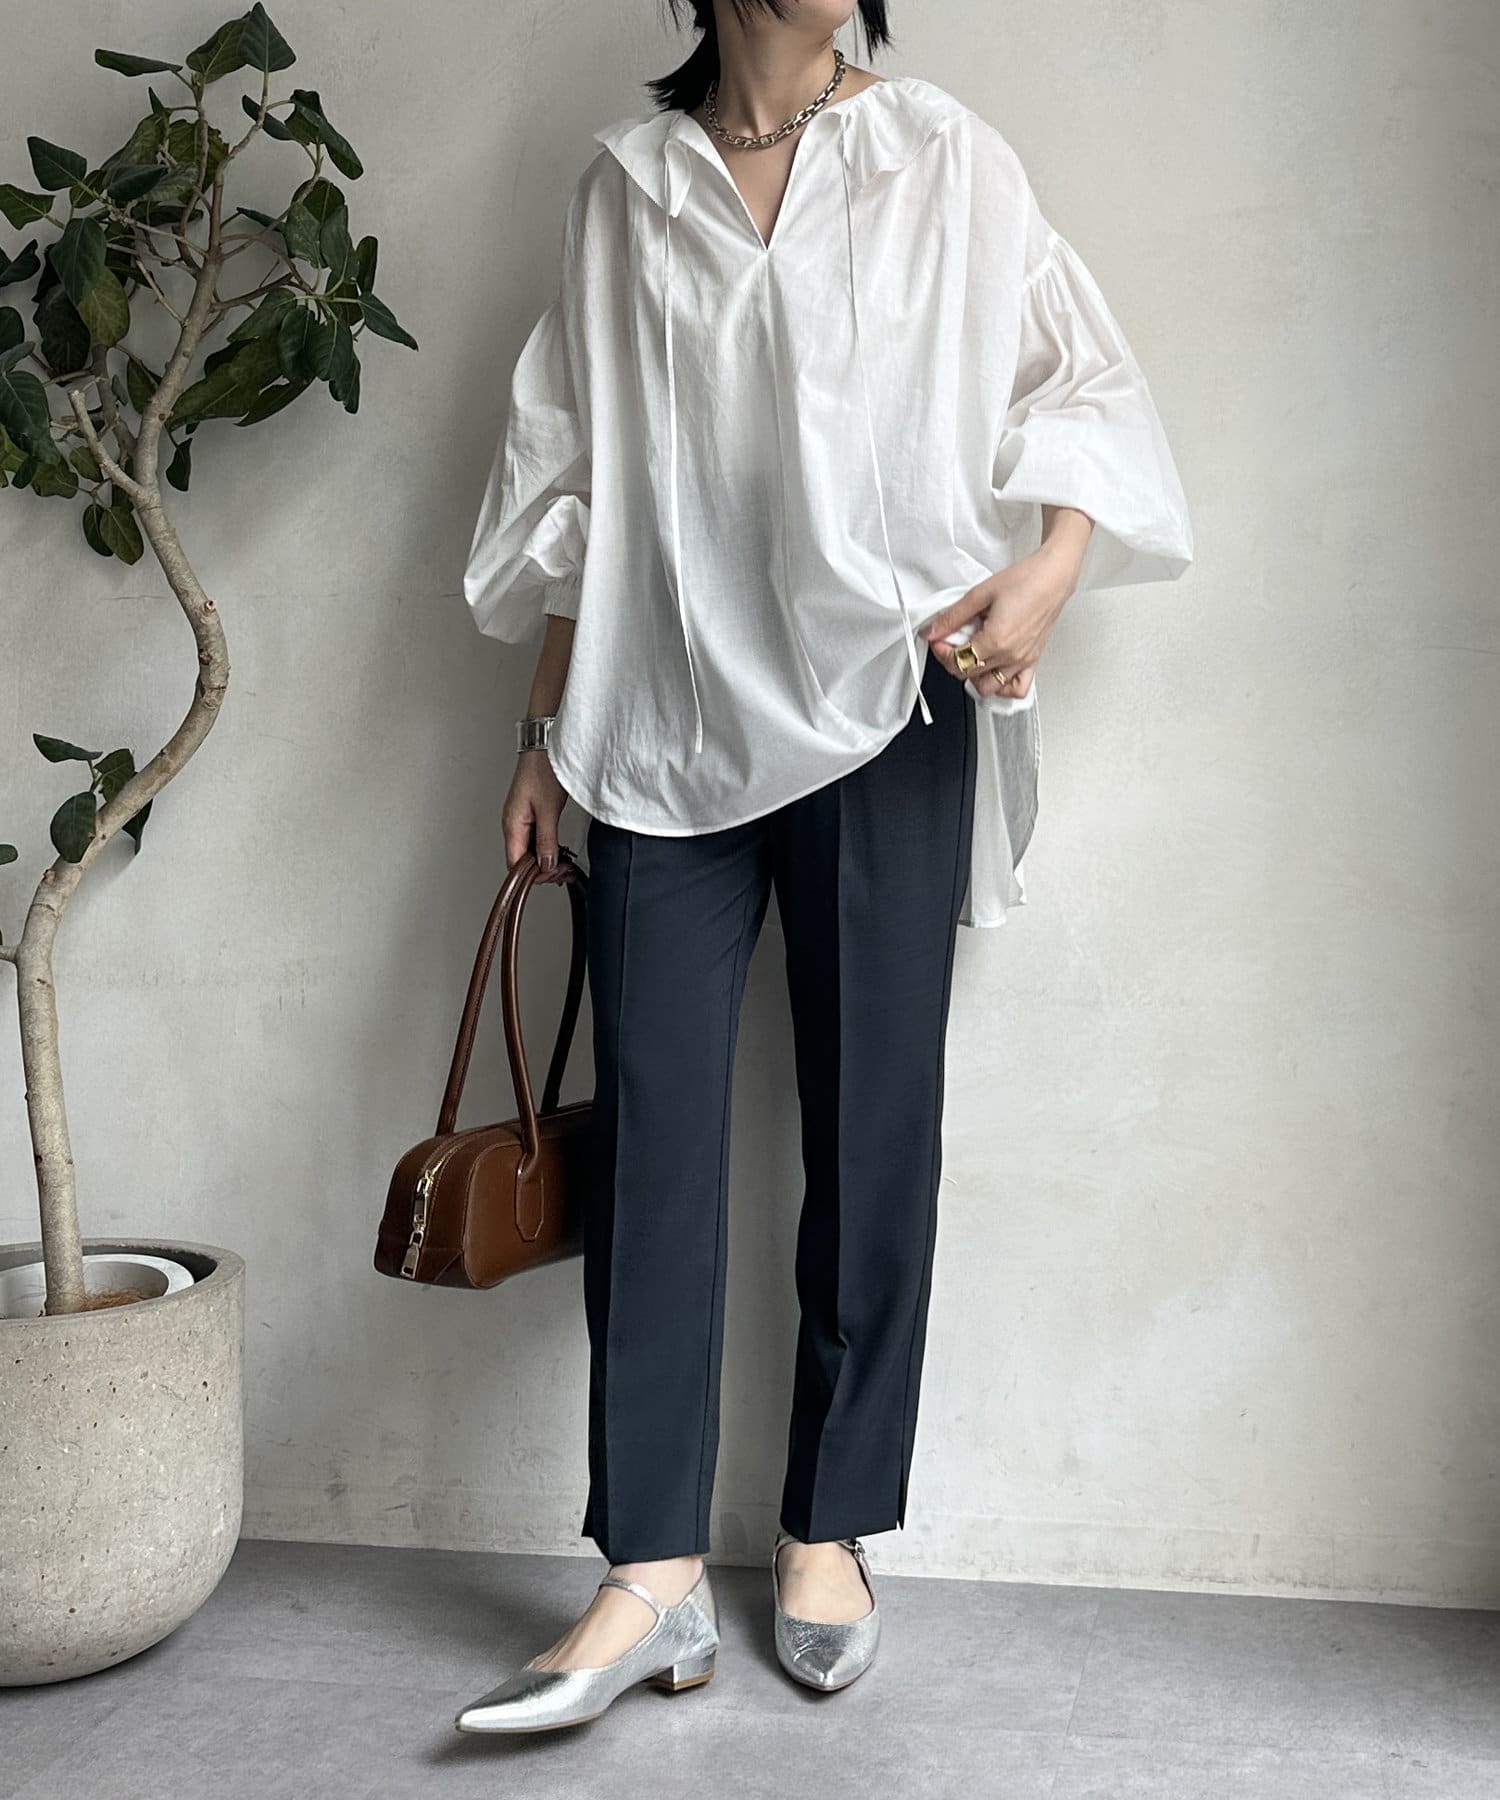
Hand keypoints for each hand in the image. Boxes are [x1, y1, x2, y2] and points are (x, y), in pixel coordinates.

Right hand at [501, 750, 569, 878]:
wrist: (545, 746)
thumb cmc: (543, 769)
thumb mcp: (548, 809)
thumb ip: (547, 839)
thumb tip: (546, 863)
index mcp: (512, 824)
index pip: (516, 863)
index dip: (534, 875)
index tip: (553, 876)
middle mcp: (514, 824)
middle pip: (523, 860)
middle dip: (544, 870)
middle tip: (564, 871)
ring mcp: (522, 819)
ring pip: (531, 851)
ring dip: (547, 860)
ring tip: (565, 864)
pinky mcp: (532, 814)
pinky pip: (537, 839)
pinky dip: (548, 848)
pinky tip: (560, 850)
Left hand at [919, 536, 1080, 698]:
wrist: (1053, 576)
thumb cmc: (1026, 580)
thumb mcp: (980, 594)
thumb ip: (954, 616)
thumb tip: (934, 630)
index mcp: (996, 641)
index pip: (958, 661)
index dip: (942, 652)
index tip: (940, 639)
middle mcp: (1010, 656)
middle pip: (969, 674)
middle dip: (954, 660)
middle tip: (953, 642)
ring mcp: (1022, 661)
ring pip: (990, 687)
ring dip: (975, 676)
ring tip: (973, 656)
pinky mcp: (1033, 660)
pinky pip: (1017, 688)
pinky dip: (1004, 687)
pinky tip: (994, 671)